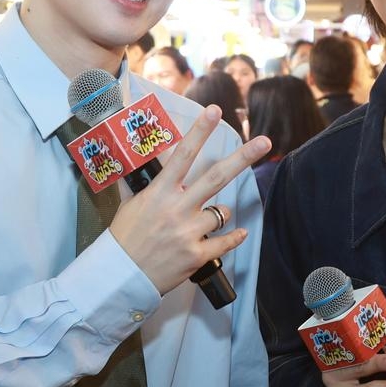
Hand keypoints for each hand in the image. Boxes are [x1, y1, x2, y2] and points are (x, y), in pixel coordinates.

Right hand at [108, 105, 270, 295]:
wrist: (121, 275)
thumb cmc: (124, 237)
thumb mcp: (133, 204)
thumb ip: (151, 187)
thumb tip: (156, 168)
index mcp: (160, 192)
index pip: (183, 155)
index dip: (200, 132)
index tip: (214, 111)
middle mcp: (177, 208)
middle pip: (216, 177)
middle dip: (243, 157)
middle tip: (264, 141)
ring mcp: (189, 232)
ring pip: (222, 211)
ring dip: (221, 211)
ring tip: (205, 219)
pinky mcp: (197, 255)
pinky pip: (226, 241)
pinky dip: (235, 237)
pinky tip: (238, 234)